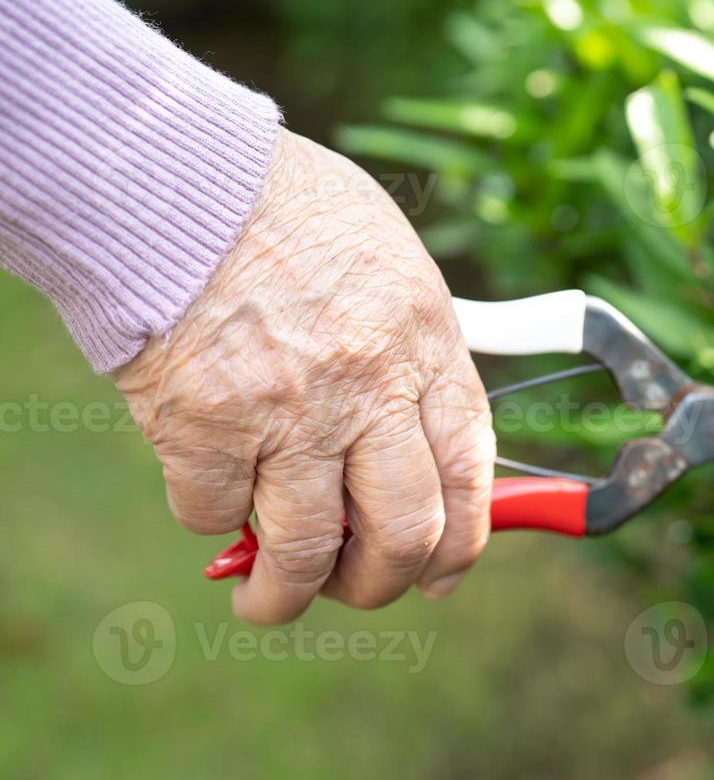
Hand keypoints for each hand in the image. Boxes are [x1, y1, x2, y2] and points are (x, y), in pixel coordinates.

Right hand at [116, 129, 495, 623]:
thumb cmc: (284, 211)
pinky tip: (207, 493)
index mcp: (426, 344)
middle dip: (382, 584)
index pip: (471, 471)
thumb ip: (412, 356)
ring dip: (287, 595)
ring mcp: (291, 411)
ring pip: (308, 550)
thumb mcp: (392, 268)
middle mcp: (371, 386)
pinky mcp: (207, 426)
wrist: (175, 176)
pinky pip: (215, 512)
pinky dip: (211, 519)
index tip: (440, 574)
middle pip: (405, 531)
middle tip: (355, 590)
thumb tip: (418, 444)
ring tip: (265, 602)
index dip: (462, 541)